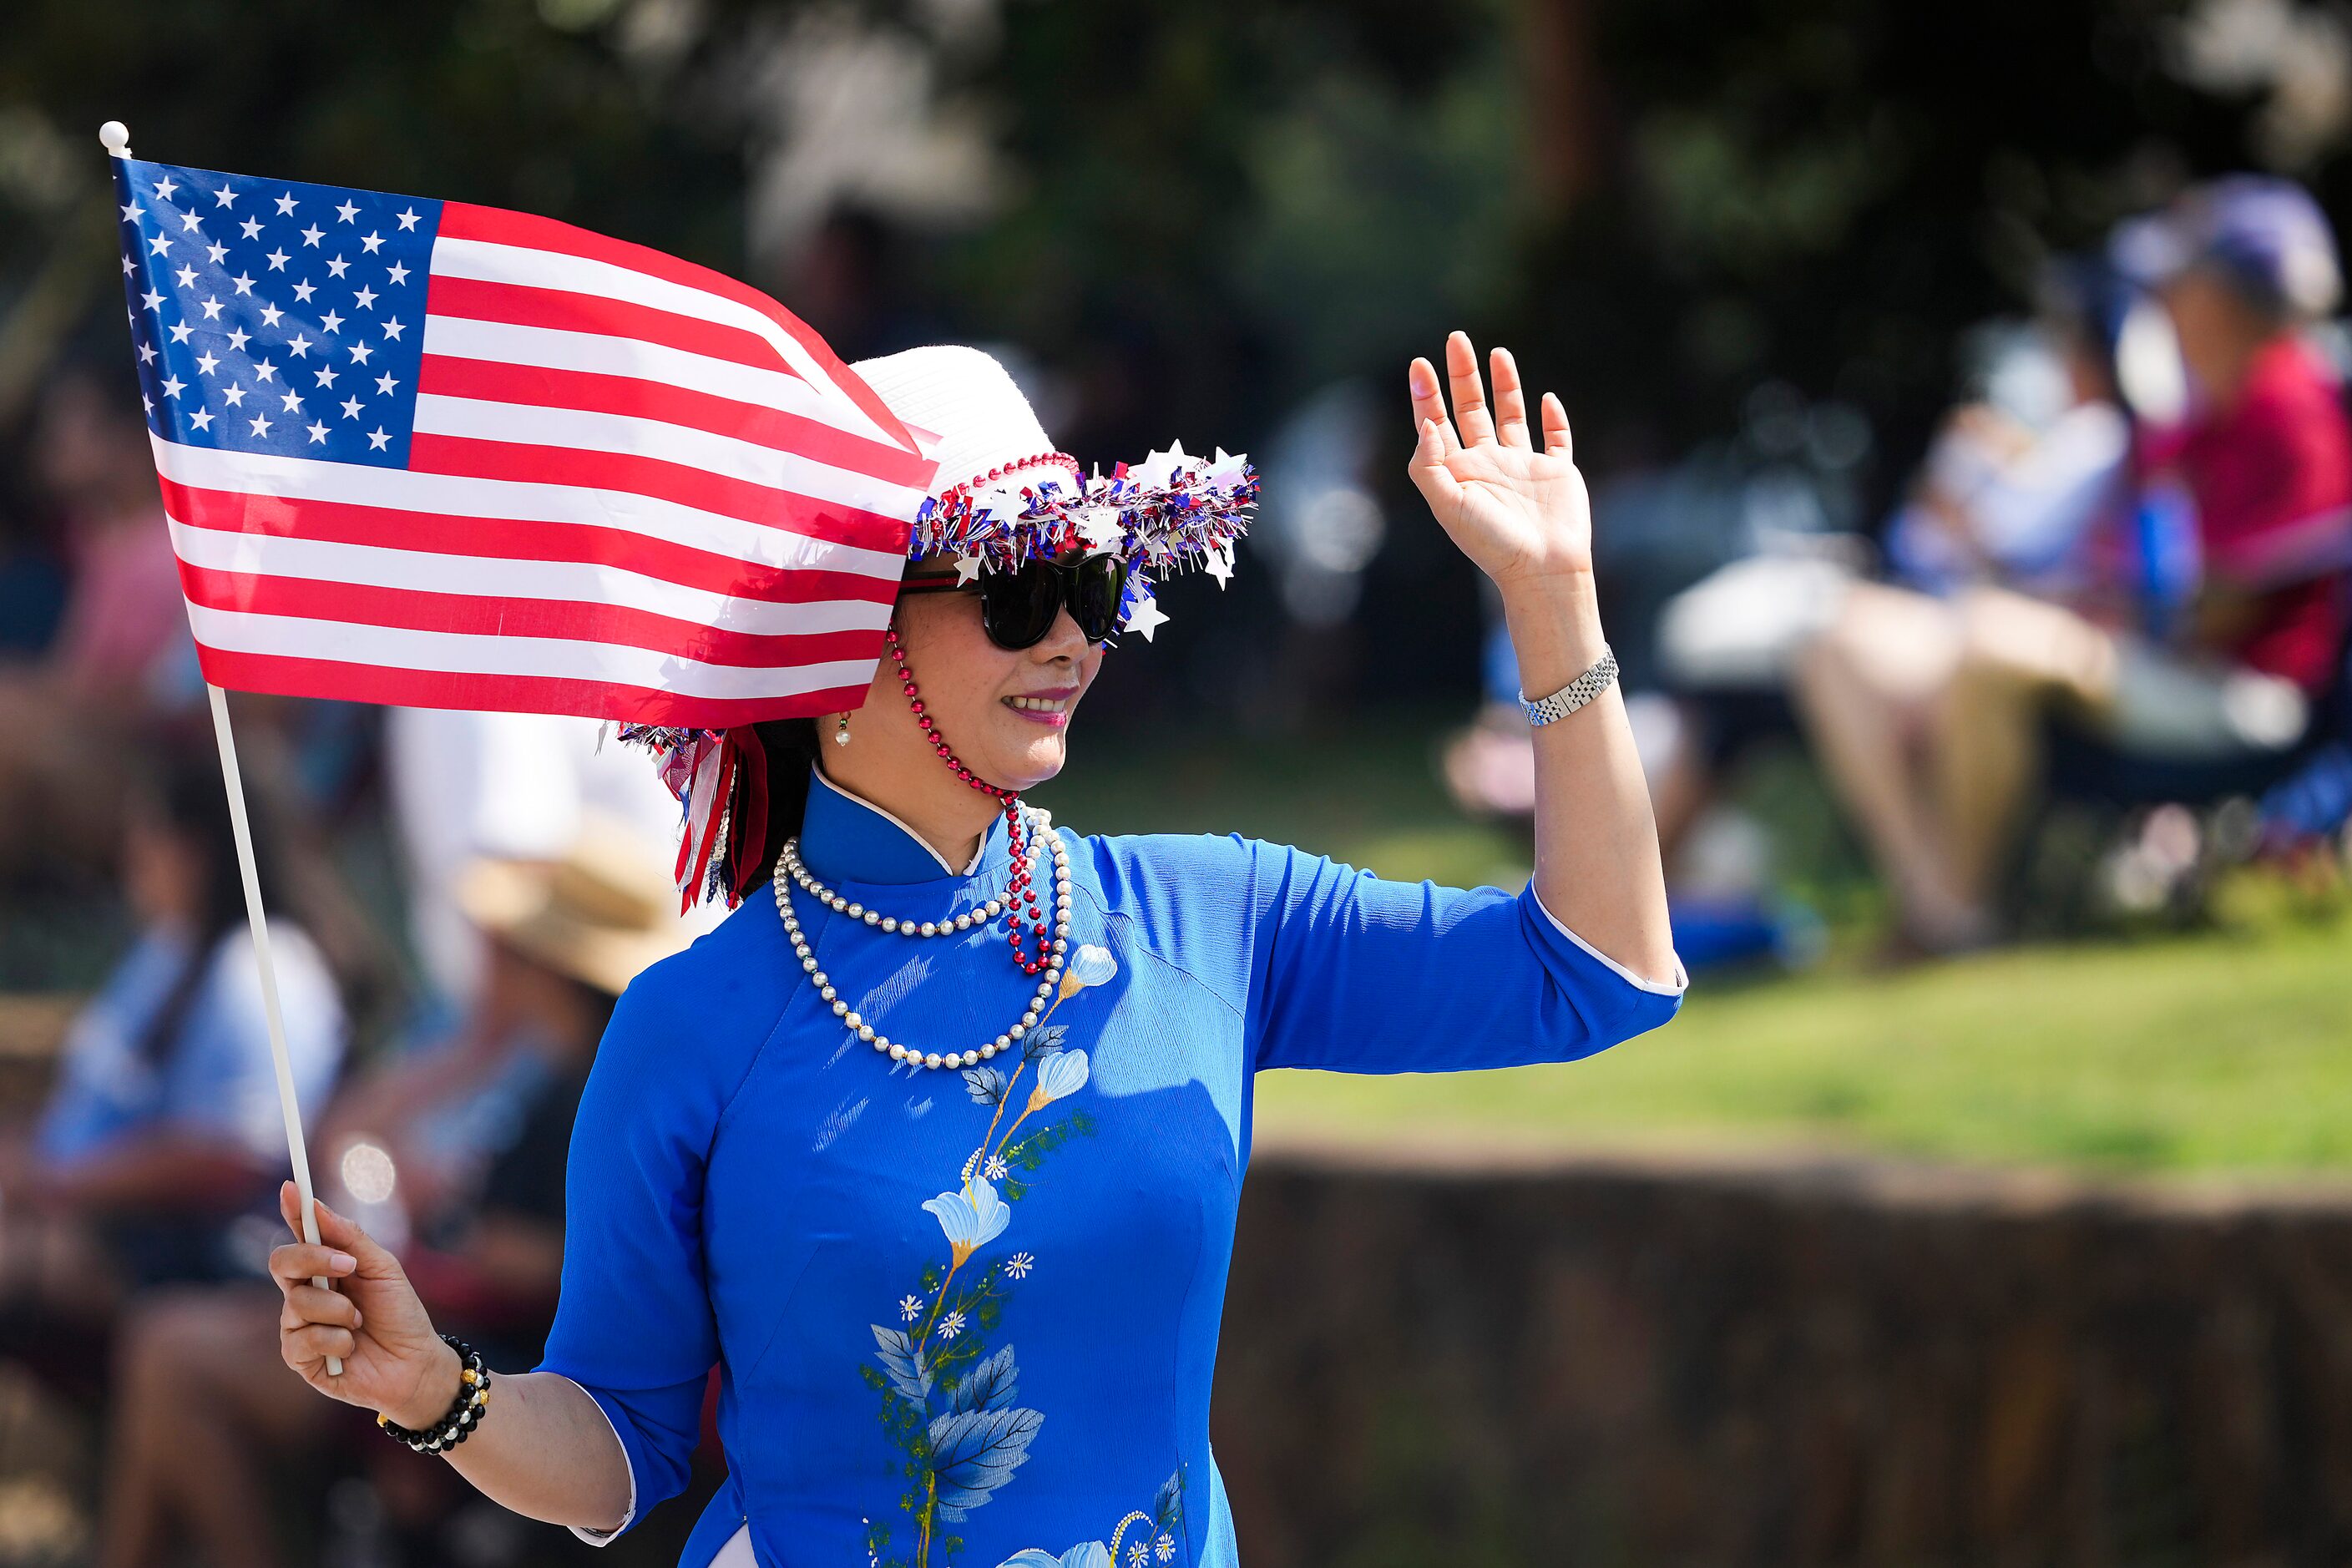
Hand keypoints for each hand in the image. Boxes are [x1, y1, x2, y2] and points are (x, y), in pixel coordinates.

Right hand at [271, 1181, 458, 1427]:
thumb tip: (316, 1205)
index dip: (293, 1210)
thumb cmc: (400, 1314)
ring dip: (338, 1309)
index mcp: (326, 1268)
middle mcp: (305, 1294)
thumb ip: (350, 1239)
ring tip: (360, 1321)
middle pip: (282, 1262)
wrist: (415, 1363)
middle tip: (349, 1264)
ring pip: (296, 1303)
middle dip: (314, 1258)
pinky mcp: (299, 1359)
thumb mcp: (383, 1269)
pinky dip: (336, 1339)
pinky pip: (303, 1339)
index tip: (291, 1186)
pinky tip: (351, 1347)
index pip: (301, 1234)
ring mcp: (298, 1326)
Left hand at [1406, 332, 1592, 586]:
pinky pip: (1556, 438)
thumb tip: (1425, 423)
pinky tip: (1547, 399)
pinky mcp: (1557, 472)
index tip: (1419, 364)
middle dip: (1462, 375)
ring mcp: (1523, 466)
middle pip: (1472, 409)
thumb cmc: (1491, 542)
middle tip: (1456, 338)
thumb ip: (1428, 465)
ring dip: (1504, 385)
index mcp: (1459, 472)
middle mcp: (1488, 464)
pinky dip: (1554, 418)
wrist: (1541, 568)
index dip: (1426, 395)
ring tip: (1497, 353)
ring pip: (1511, 416)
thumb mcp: (1448, 505)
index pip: (1437, 424)